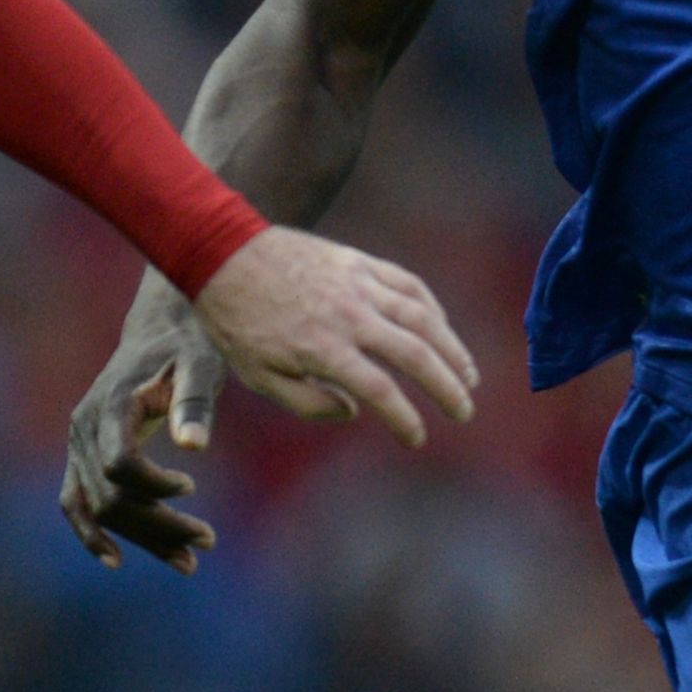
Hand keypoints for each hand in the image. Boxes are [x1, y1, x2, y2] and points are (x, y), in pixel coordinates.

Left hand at [59, 231, 481, 572]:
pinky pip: (408, 284)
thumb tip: (354, 413)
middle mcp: (349, 315)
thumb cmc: (236, 322)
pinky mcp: (358, 262)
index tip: (417, 438)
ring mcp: (358, 284)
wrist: (222, 253)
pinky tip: (442, 329)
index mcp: (323, 348)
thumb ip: (307, 403)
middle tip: (464, 412)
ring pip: (423, 316)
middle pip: (416, 354)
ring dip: (452, 349)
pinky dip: (432, 308)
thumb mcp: (257, 376)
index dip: (405, 419)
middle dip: (447, 388)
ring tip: (469, 375)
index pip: (381, 391)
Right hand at [60, 282, 225, 573]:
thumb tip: (194, 447)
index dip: (154, 486)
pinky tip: (117, 560)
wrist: (160, 329)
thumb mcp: (200, 364)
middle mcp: (83, 428)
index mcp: (110, 405)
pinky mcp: (81, 455)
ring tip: (189, 562)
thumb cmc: (186, 344)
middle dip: (158, 526)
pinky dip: (91, 534)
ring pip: (97, 509)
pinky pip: (75, 502)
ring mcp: (77, 444)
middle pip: (110, 498)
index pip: (119, 465)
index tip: (191, 486)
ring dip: (141, 538)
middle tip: (208, 540)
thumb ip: (194, 402)